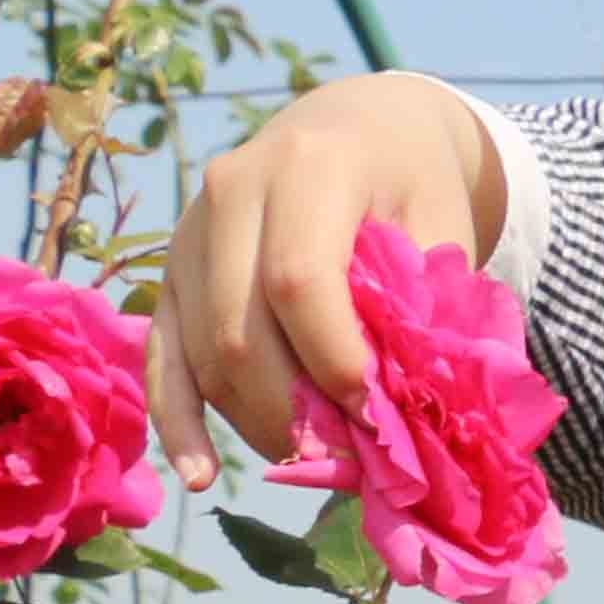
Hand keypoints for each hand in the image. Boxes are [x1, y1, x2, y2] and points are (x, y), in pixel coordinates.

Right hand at [146, 74, 508, 495]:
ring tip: (312, 460)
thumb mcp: (441, 220)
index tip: (373, 408)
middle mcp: (230, 192)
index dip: (331, 356)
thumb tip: (407, 402)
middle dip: (290, 405)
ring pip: (200, 350)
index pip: (298, 280)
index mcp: (307, 165)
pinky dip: (179, 420)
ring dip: (252, 418)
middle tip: (345, 455)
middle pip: (238, 325)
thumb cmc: (412, 179)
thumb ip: (425, 299)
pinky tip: (198, 476)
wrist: (357, 127)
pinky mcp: (170, 272)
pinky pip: (162, 357)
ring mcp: (187, 233)